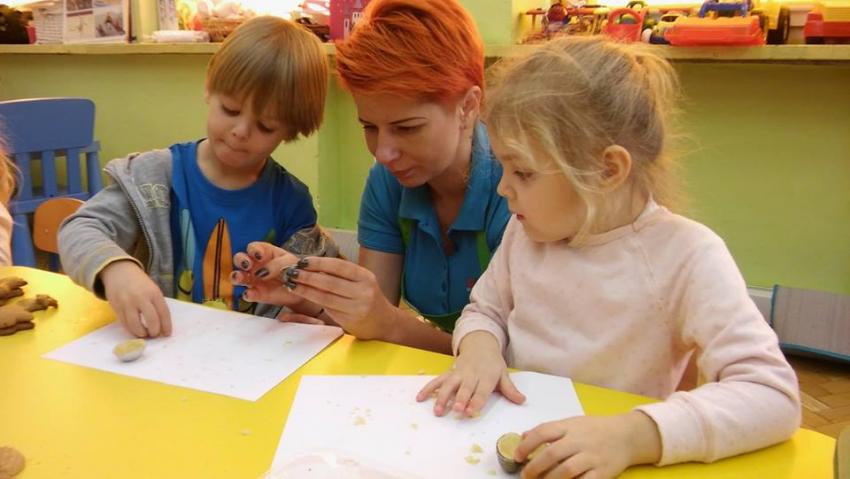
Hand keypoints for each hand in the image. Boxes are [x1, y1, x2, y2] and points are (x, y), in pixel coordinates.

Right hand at [100, 260, 171, 337]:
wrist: (119, 272)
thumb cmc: (140, 283)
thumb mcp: (153, 289)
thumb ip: (157, 305)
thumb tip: (161, 326)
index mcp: (153, 293)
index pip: (163, 312)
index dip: (166, 325)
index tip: (167, 334)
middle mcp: (141, 298)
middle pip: (151, 320)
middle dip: (154, 331)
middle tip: (154, 334)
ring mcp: (127, 303)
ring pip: (135, 325)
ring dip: (141, 333)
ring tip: (144, 334)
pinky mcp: (116, 307)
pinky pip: (124, 324)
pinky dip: (130, 330)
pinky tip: (135, 330)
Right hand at [231, 242, 324, 323]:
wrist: (303, 288)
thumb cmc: (295, 270)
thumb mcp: (290, 262)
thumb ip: (277, 264)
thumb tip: (262, 273)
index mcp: (264, 252)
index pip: (253, 248)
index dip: (253, 250)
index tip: (259, 255)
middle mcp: (255, 265)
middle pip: (240, 259)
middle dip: (241, 260)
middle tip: (247, 265)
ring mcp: (254, 280)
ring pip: (238, 276)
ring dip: (237, 276)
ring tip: (240, 278)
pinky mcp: (257, 294)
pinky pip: (248, 294)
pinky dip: (248, 294)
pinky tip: (251, 293)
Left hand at [236, 248, 394, 339]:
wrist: (385, 322)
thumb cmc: (367, 298)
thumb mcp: (360, 282)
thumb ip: (341, 275)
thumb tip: (312, 265)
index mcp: (365, 276)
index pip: (339, 266)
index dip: (318, 262)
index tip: (302, 261)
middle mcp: (363, 291)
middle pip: (329, 281)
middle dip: (307, 276)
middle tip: (291, 272)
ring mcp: (357, 307)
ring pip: (325, 296)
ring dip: (305, 290)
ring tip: (291, 284)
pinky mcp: (350, 321)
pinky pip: (327, 309)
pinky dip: (312, 301)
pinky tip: (303, 295)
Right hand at [416, 331, 525, 416]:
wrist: (480, 344)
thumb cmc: (493, 363)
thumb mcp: (504, 374)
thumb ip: (510, 389)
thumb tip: (522, 400)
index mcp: (486, 376)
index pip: (481, 390)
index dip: (476, 401)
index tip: (470, 412)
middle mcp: (471, 374)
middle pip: (465, 388)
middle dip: (460, 398)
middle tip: (455, 410)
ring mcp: (458, 373)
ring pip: (449, 384)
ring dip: (442, 397)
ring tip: (437, 411)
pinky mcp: (449, 372)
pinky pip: (437, 380)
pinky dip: (428, 388)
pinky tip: (420, 398)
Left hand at [517, 411, 661, 478]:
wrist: (627, 435)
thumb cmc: (595, 429)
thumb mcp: (572, 423)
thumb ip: (549, 430)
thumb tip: (523, 437)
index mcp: (569, 426)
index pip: (543, 432)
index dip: (527, 445)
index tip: (517, 456)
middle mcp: (580, 440)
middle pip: (552, 453)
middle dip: (534, 467)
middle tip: (525, 475)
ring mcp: (592, 456)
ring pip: (567, 470)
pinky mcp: (603, 472)